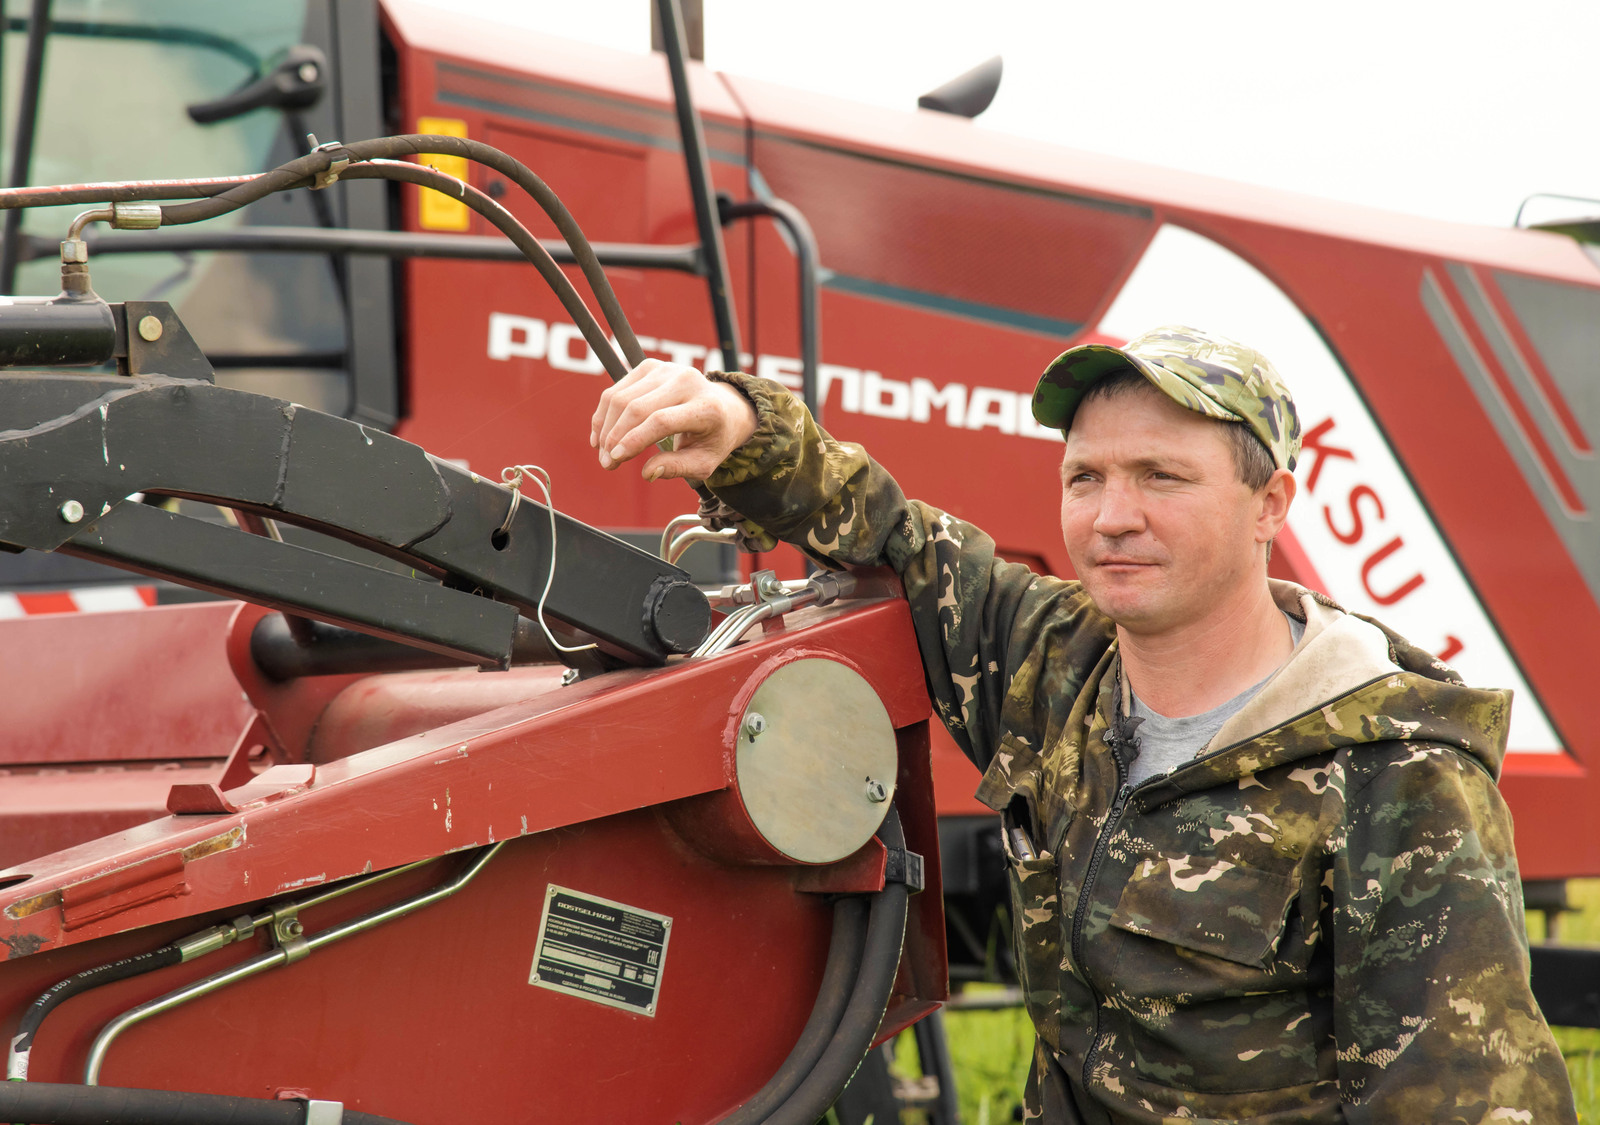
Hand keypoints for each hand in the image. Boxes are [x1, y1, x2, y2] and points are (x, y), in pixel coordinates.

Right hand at [590, 359, 758, 480]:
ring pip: (621, 398)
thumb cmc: (712, 438)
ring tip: (603, 453)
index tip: (615, 459)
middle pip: (637, 408)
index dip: (634, 440)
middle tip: (607, 463)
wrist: (723, 406)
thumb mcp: (704, 462)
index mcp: (705, 406)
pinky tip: (601, 436)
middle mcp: (687, 381)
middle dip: (614, 437)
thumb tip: (648, 473)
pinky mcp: (650, 367)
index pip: (661, 421)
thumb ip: (678, 468)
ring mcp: (667, 370)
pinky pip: (617, 390)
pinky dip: (604, 414)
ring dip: (605, 428)